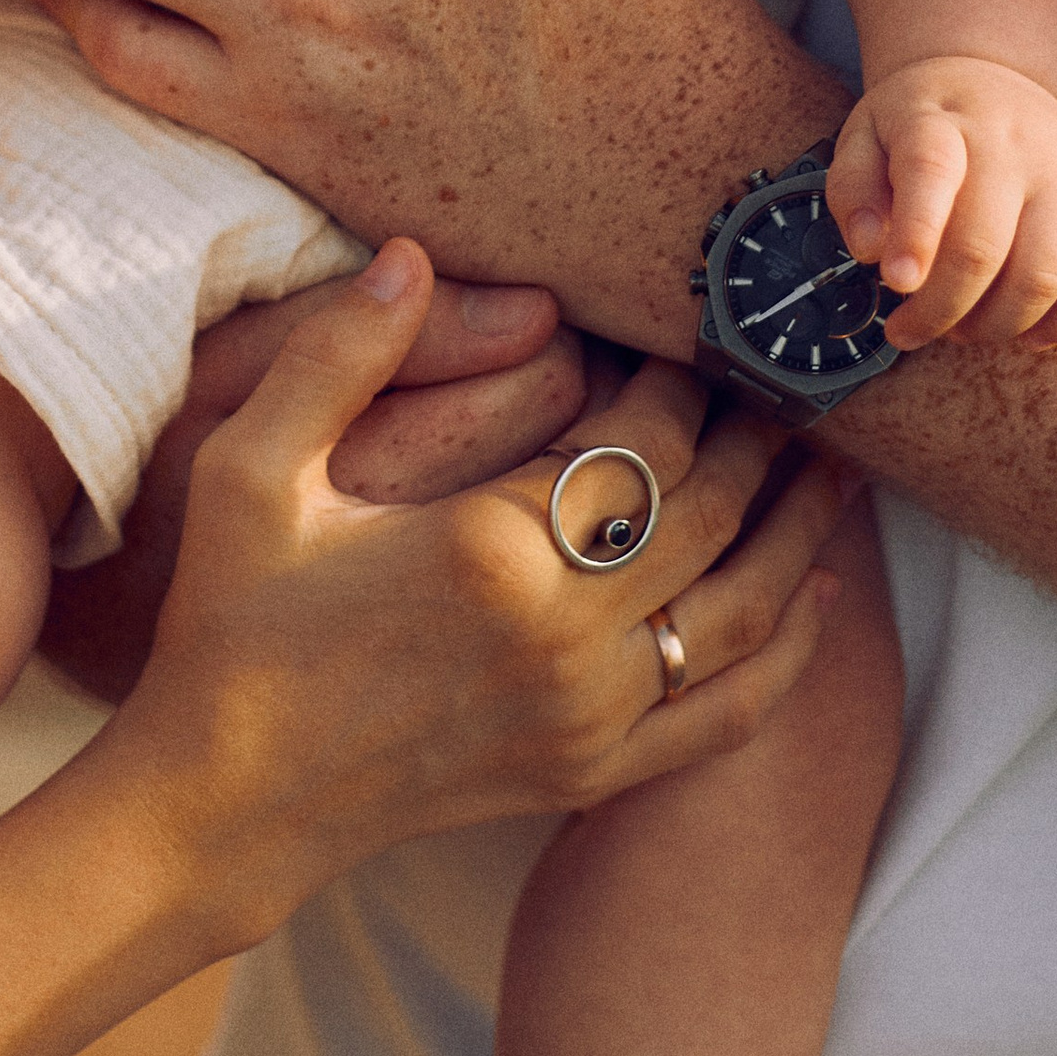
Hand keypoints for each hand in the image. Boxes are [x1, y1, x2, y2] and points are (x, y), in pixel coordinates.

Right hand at [106, 240, 848, 925]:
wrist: (222, 803)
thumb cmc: (230, 624)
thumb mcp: (248, 471)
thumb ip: (335, 354)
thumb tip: (410, 252)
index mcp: (490, 547)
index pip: (647, 438)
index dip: (684, 378)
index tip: (689, 329)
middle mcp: (561, 636)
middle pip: (716, 511)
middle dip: (760, 436)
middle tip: (786, 377)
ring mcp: (585, 716)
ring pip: (745, 608)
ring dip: (803, 531)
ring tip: (834, 465)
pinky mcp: (587, 775)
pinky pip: (727, 714)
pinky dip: (789, 655)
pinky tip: (818, 601)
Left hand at [826, 55, 1056, 349]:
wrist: (995, 79)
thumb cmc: (922, 125)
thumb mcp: (865, 137)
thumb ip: (855, 192)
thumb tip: (872, 251)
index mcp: (943, 120)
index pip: (932, 170)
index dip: (915, 234)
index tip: (896, 284)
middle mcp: (1012, 142)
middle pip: (983, 245)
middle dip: (940, 309)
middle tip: (908, 330)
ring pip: (1043, 274)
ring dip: (995, 325)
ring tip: (960, 329)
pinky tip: (1024, 333)